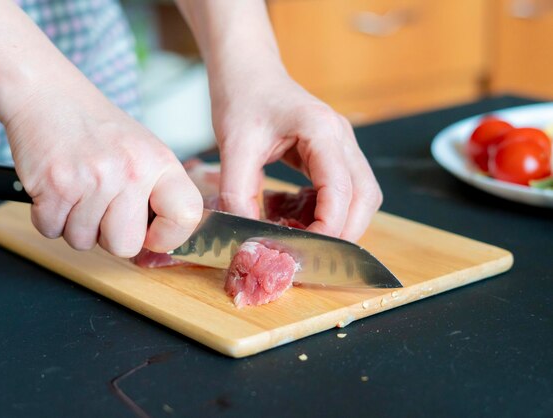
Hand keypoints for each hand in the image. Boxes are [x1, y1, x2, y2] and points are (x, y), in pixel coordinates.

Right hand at [4, 83, 202, 256]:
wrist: (46, 94)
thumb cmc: (95, 127)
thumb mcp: (142, 149)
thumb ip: (155, 192)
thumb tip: (160, 242)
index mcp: (159, 162)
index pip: (187, 215)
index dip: (169, 236)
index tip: (152, 234)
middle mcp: (131, 170)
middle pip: (126, 245)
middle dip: (108, 237)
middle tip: (100, 207)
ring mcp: (93, 179)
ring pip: (83, 241)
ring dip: (74, 225)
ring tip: (76, 189)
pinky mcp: (55, 186)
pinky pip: (51, 230)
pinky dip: (47, 217)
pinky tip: (55, 189)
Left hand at [210, 70, 381, 241]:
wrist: (247, 71)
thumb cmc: (242, 97)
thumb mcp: (233, 146)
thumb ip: (238, 191)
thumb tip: (248, 235)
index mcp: (321, 130)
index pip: (341, 189)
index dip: (329, 227)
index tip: (305, 251)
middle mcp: (342, 137)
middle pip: (365, 197)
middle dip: (344, 231)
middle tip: (312, 255)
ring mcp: (342, 145)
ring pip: (362, 195)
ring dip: (341, 222)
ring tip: (304, 236)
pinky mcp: (333, 153)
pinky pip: (345, 190)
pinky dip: (329, 210)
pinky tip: (298, 215)